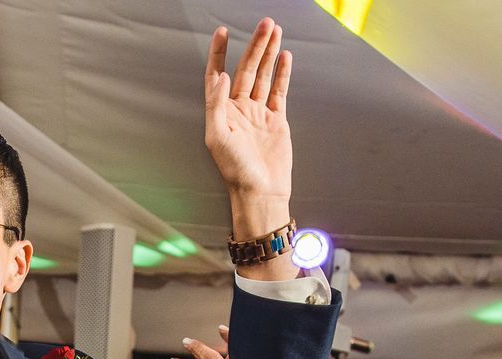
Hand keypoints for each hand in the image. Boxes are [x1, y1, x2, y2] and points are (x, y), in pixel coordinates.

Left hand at [204, 20, 294, 238]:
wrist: (261, 192)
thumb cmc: (235, 171)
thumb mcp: (218, 138)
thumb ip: (217, 105)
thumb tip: (221, 76)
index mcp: (221, 112)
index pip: (218, 75)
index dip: (219, 54)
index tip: (222, 32)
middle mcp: (238, 109)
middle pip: (246, 69)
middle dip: (255, 46)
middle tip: (265, 23)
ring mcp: (258, 113)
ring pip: (263, 76)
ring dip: (269, 53)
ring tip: (276, 31)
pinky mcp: (276, 119)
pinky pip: (279, 90)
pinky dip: (282, 73)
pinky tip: (284, 56)